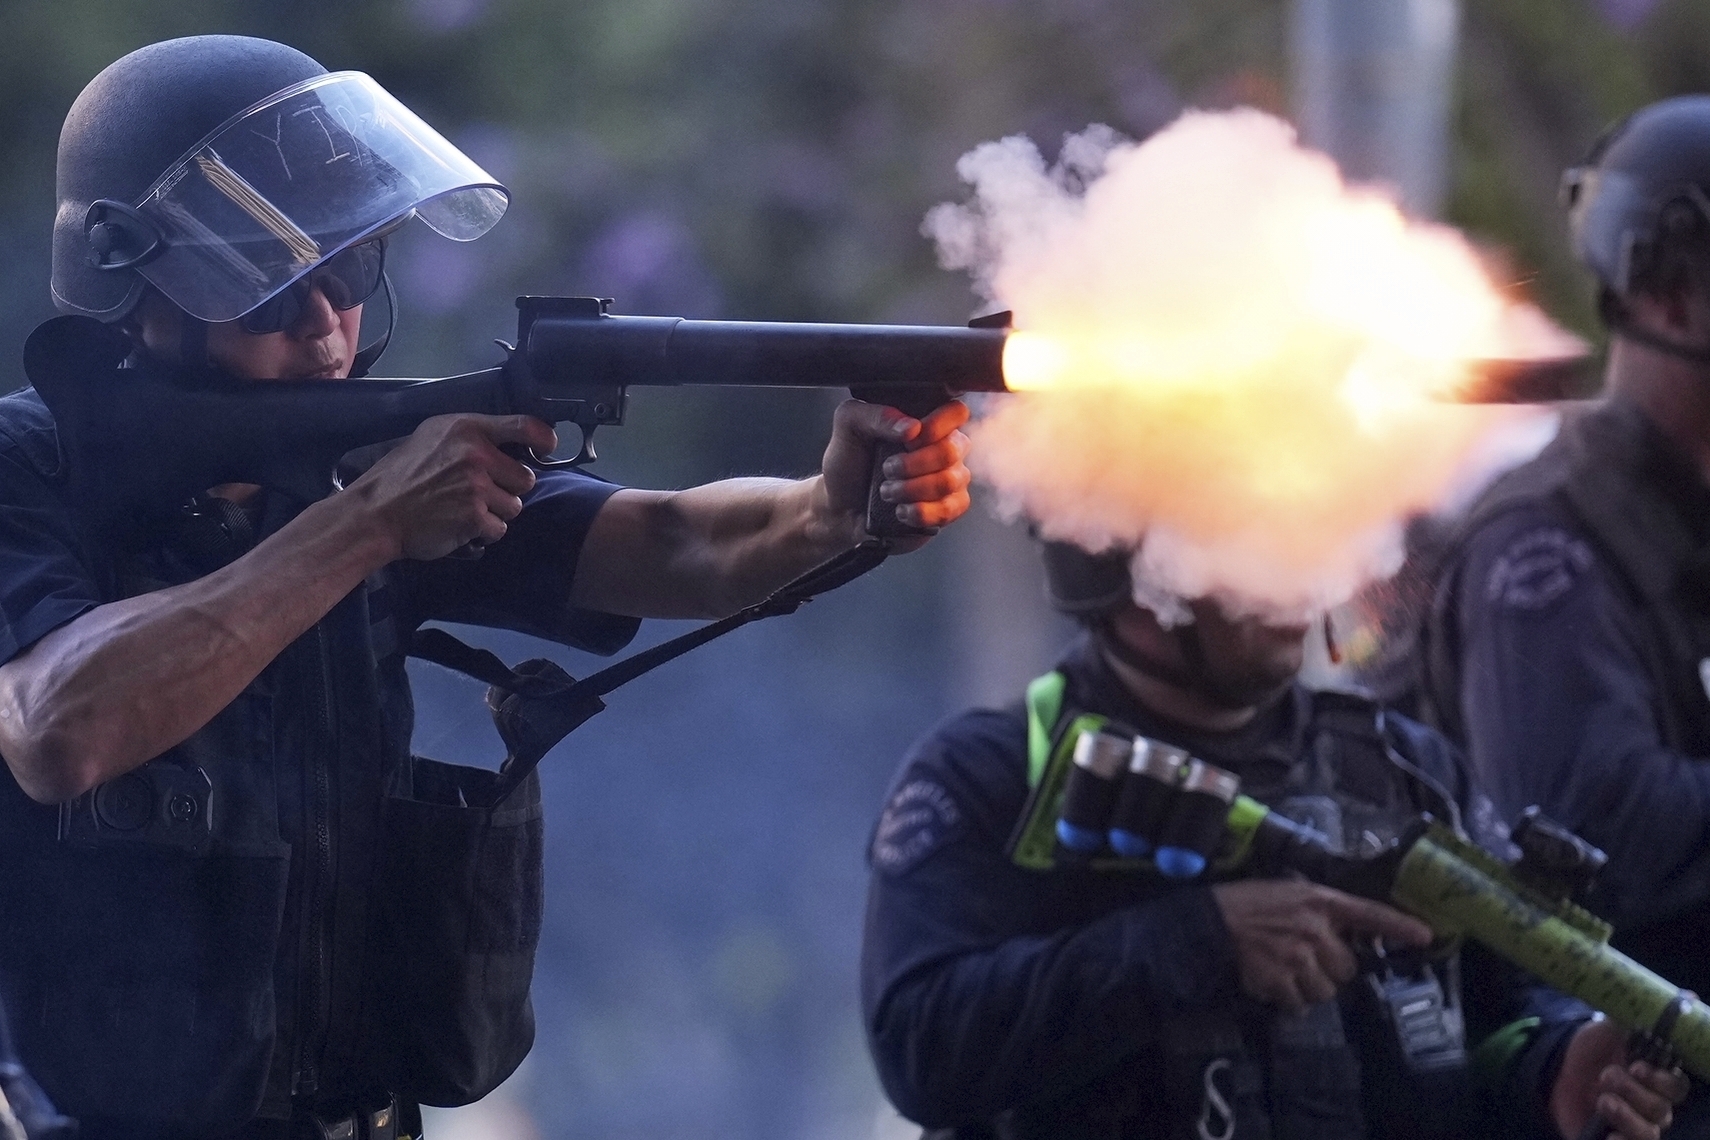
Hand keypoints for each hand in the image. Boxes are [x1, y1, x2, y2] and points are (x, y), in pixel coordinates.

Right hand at [346, 413, 556, 560]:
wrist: (377, 512)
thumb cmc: (402, 474)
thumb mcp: (433, 436)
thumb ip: (471, 436)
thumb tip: (508, 441)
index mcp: (467, 429)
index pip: (524, 426)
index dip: (544, 439)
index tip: (548, 448)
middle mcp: (477, 454)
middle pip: (525, 477)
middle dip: (508, 489)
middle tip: (480, 492)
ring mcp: (477, 486)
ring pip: (514, 505)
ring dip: (497, 512)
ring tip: (466, 508)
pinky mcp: (475, 516)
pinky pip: (499, 528)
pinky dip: (484, 531)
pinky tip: (461, 524)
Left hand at [819, 399, 971, 546]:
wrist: (839, 507)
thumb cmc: (848, 463)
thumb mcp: (849, 425)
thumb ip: (876, 414)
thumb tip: (912, 427)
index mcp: (925, 421)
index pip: (956, 412)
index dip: (936, 426)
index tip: (908, 440)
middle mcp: (943, 447)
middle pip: (952, 450)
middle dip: (914, 463)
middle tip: (887, 469)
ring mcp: (949, 479)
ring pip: (950, 481)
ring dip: (911, 489)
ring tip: (886, 492)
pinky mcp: (947, 510)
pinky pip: (951, 509)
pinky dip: (921, 512)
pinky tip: (901, 511)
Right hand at [1211, 879, 1432, 1010]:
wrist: (1208, 921)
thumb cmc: (1246, 903)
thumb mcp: (1288, 894)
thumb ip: (1319, 912)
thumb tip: (1343, 939)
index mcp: (1319, 901)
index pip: (1368, 913)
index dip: (1399, 925)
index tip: (1426, 935)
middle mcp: (1314, 928)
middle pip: (1347, 967)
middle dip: (1329, 969)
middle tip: (1305, 960)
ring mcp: (1298, 956)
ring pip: (1326, 991)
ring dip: (1309, 988)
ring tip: (1285, 972)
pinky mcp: (1280, 980)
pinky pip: (1299, 1005)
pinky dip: (1287, 1000)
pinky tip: (1271, 984)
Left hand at [1551, 1018, 1688, 1139]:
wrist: (1554, 1069)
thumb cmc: (1591, 1048)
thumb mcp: (1613, 1027)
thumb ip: (1644, 1015)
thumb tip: (1690, 996)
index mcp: (1655, 1079)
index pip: (1678, 1088)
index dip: (1663, 1080)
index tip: (1637, 1066)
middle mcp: (1650, 1105)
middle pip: (1662, 1110)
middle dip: (1635, 1092)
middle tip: (1608, 1075)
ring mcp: (1634, 1124)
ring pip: (1650, 1133)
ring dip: (1625, 1114)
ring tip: (1602, 1098)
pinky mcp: (1614, 1139)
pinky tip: (1609, 1134)